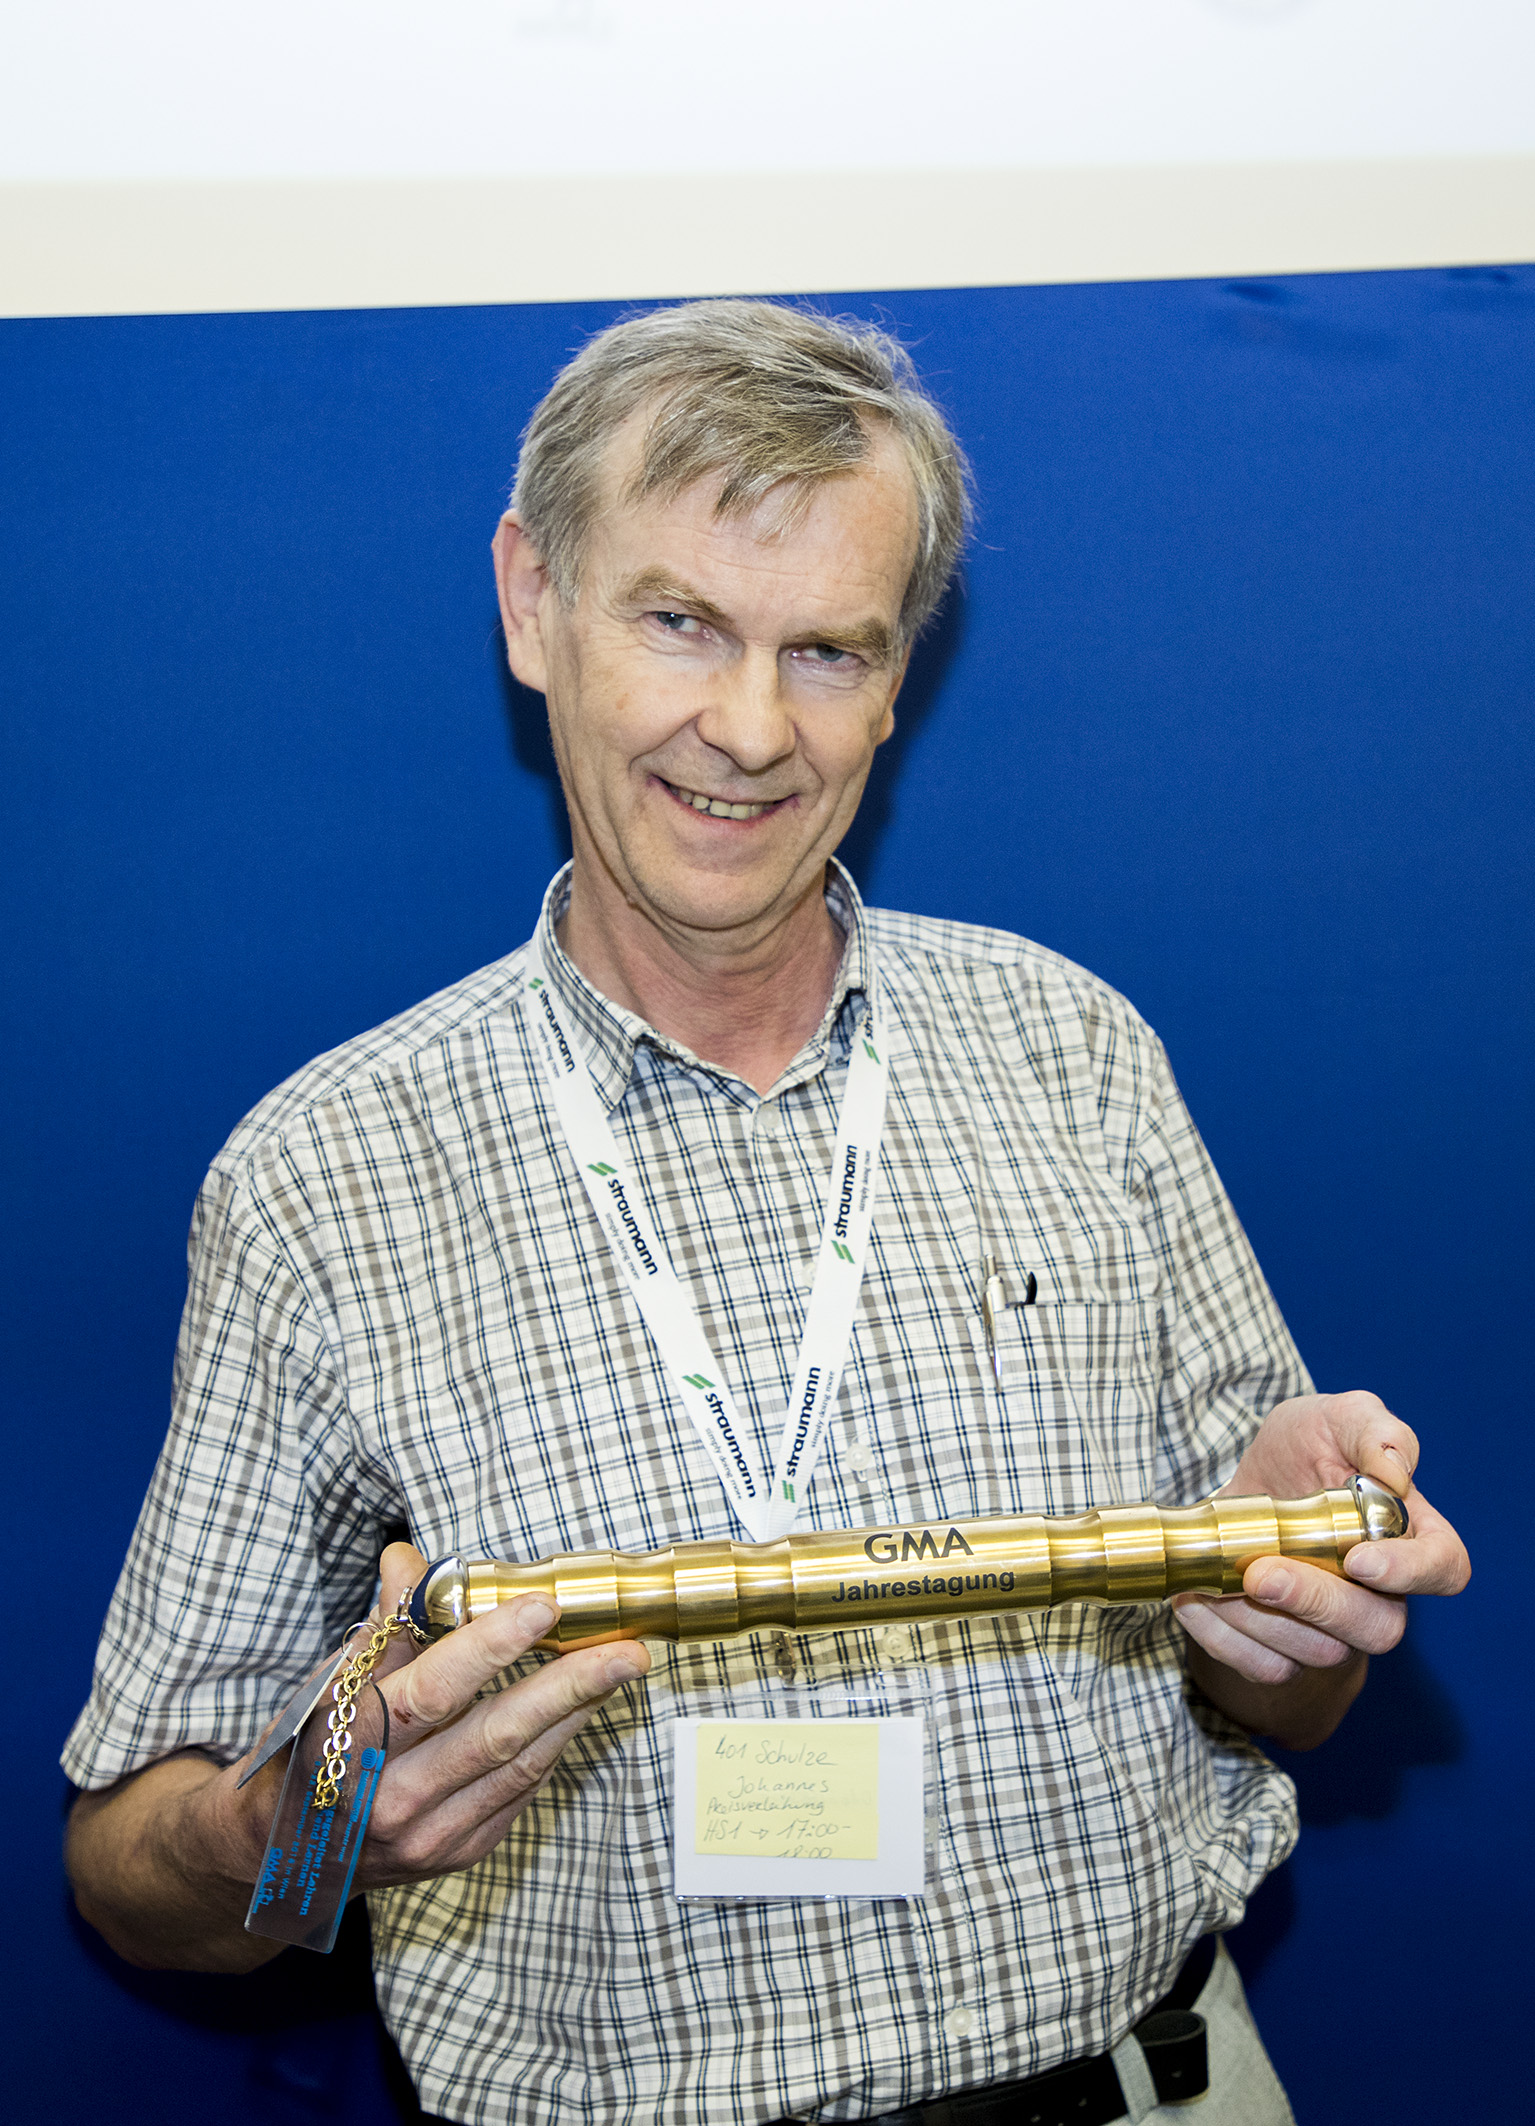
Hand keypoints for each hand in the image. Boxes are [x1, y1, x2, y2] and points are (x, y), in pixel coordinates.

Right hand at [266, 1542, 648, 1890]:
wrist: (283, 1854)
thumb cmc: (311, 1752)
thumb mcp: (328, 1683)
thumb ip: (384, 1626)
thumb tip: (409, 1558)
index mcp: (351, 1744)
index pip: (433, 1690)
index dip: (491, 1645)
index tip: (543, 1606)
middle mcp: (390, 1797)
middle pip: (496, 1734)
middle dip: (571, 1686)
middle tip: (626, 1650)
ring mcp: (428, 1835)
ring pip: (520, 1764)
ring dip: (577, 1711)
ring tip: (619, 1667)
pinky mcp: (459, 1852)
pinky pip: (520, 1790)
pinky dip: (553, 1743)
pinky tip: (578, 1707)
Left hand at [1172, 1391, 1468, 1723]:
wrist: (1238, 1498)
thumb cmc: (1300, 1453)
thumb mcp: (1333, 1419)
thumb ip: (1375, 1430)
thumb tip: (1395, 1472)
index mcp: (1411, 1537)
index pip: (1445, 1569)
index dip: (1411, 1572)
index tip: (1358, 1559)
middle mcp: (1382, 1595)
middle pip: (1379, 1627)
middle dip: (1316, 1602)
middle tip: (1259, 1571)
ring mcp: (1338, 1632)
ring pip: (1320, 1653)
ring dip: (1260, 1620)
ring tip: (1219, 1577)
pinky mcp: (1289, 1654)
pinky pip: (1267, 1669)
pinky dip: (1225, 1639)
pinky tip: (1195, 1600)